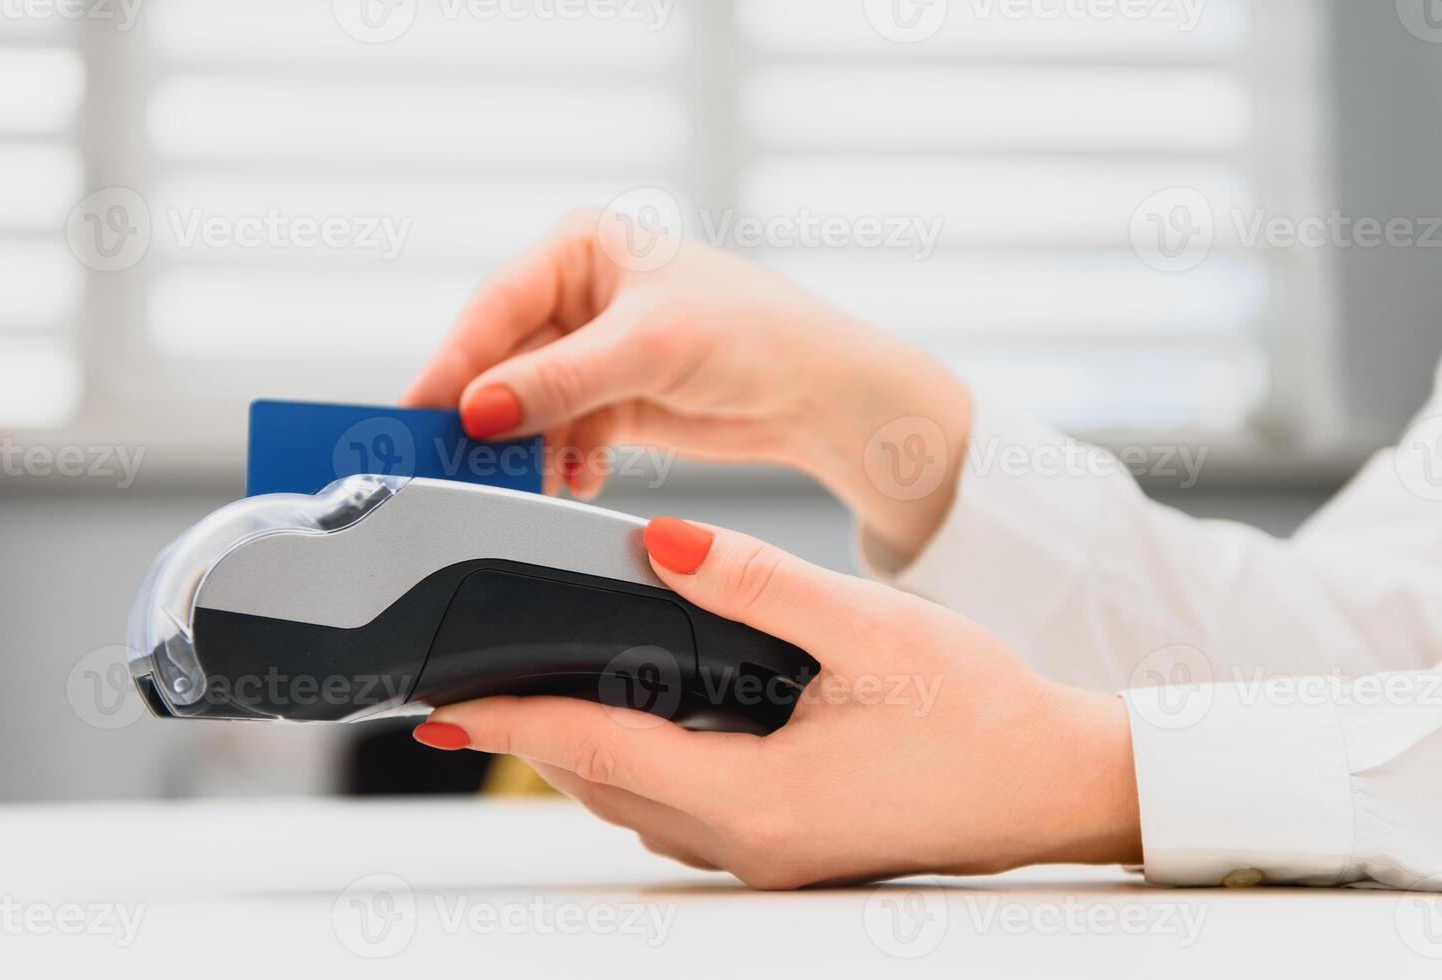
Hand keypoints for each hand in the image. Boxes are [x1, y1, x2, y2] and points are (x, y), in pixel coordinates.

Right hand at [404, 209, 971, 563]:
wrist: (818, 393)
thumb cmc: (754, 333)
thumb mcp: (648, 348)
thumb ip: (559, 380)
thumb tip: (479, 407)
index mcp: (580, 247)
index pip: (495, 305)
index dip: (456, 362)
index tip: (425, 415)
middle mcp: (579, 295)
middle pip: (503, 359)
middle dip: (488, 414)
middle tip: (458, 464)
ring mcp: (593, 350)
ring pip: (527, 404)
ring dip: (525, 447)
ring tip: (527, 481)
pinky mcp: (611, 400)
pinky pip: (559, 434)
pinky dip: (561, 461)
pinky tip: (577, 478)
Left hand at [414, 518, 1141, 888]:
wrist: (1061, 782)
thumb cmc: (984, 712)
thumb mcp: (868, 628)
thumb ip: (756, 583)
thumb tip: (658, 547)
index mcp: (760, 797)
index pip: (601, 750)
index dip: (515, 721)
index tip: (449, 702)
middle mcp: (752, 844)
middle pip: (606, 789)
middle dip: (533, 742)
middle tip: (474, 694)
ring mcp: (773, 856)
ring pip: (640, 809)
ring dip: (584, 757)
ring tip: (537, 704)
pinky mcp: (793, 847)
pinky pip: (683, 815)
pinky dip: (640, 771)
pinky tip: (642, 728)